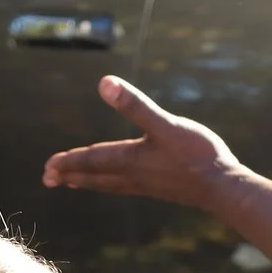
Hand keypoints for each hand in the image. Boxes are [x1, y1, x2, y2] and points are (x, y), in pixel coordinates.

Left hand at [41, 75, 239, 208]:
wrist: (223, 188)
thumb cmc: (197, 156)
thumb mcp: (165, 124)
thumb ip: (135, 105)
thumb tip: (105, 83)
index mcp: (131, 160)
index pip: (92, 160)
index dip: (69, 161)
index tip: (48, 166)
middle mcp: (134, 176)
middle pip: (95, 176)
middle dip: (71, 176)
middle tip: (48, 179)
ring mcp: (147, 185)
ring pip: (109, 184)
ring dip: (89, 182)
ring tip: (73, 184)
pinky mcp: (161, 188)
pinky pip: (126, 187)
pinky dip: (111, 185)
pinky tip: (118, 183)